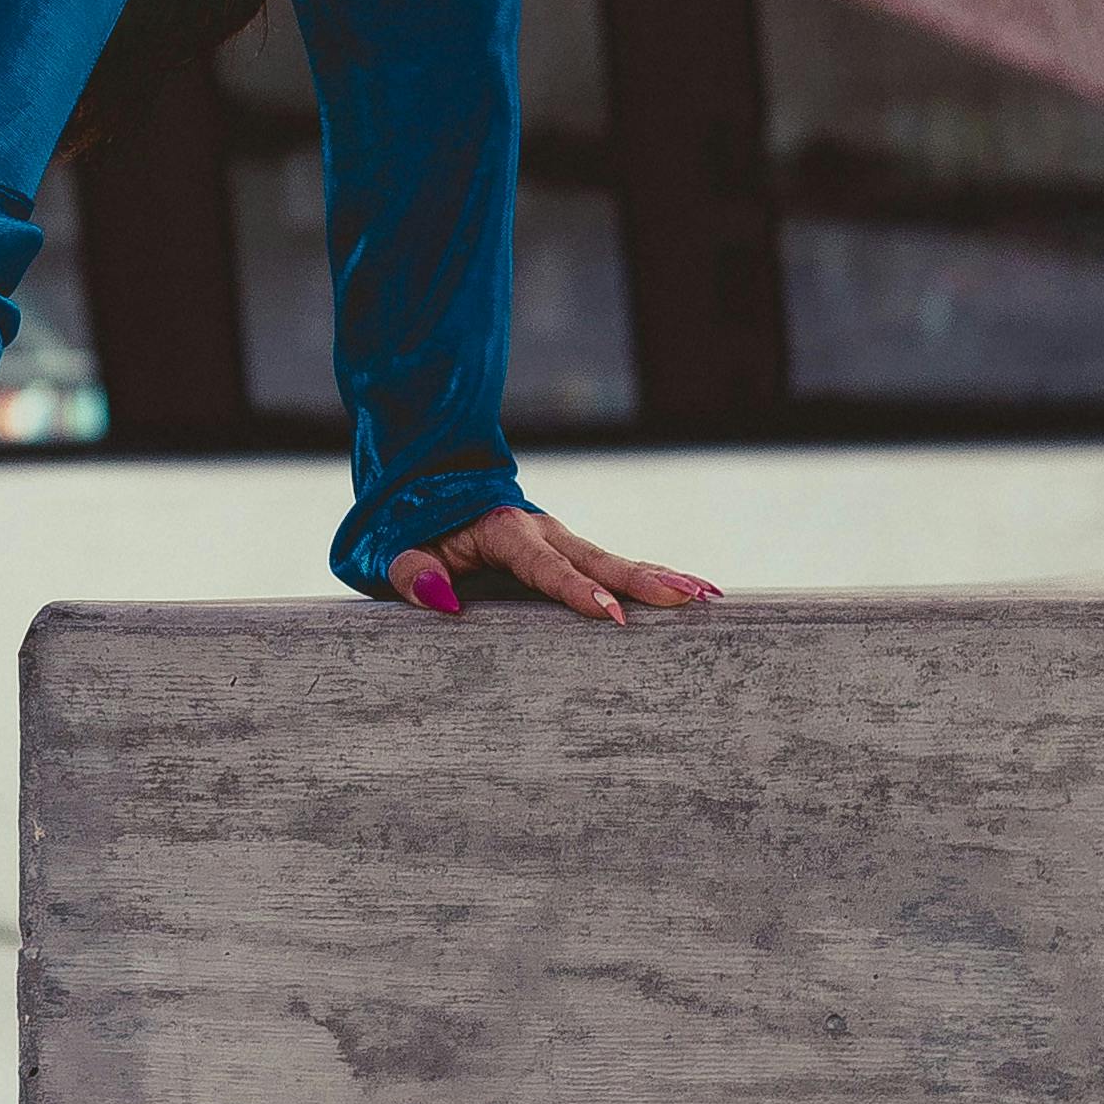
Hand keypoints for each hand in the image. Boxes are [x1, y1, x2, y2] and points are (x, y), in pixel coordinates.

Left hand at [391, 510, 721, 624]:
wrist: (424, 487)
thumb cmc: (409, 528)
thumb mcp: (394, 552)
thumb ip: (413, 573)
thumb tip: (440, 600)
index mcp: (502, 529)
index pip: (544, 566)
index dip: (577, 591)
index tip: (612, 616)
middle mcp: (541, 530)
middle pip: (598, 559)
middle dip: (643, 580)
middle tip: (688, 599)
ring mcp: (560, 539)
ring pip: (614, 560)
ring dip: (661, 577)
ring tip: (708, 596)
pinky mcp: (567, 551)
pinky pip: (611, 565)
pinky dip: (651, 577)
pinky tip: (692, 592)